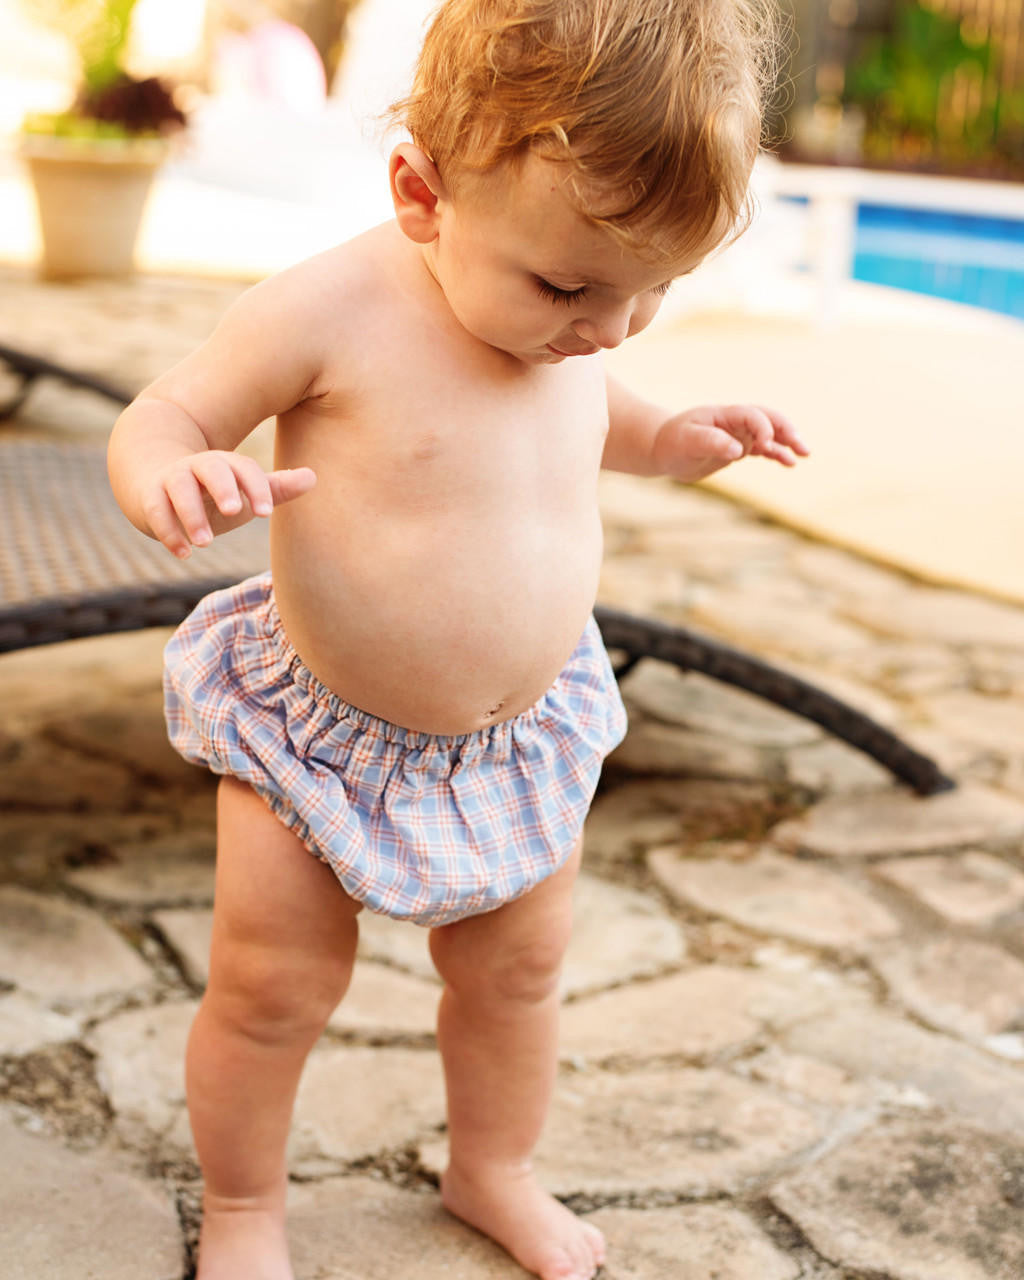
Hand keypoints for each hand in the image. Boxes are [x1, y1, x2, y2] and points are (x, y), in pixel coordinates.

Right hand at [141, 450, 316, 558]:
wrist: (156, 480)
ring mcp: (171, 480)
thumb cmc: (212, 492)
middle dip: (222, 488)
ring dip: (191, 515)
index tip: (266, 512)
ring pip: (179, 489)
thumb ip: (275, 488)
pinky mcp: (149, 497)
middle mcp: (198, 467)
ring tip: (205, 543)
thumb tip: (313, 477)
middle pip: (210, 468)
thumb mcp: (243, 492)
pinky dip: (168, 532)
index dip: (256, 488)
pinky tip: (184, 554)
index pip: (244, 469)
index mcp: (226, 464)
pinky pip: (156, 510)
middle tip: (234, 512)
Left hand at [653, 404, 808, 482]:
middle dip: (786, 430)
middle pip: (768, 419)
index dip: (763, 427)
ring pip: (770, 434)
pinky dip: (777, 453)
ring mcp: (739, 434)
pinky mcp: (739, 448)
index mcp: (723, 414)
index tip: (766, 445)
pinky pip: (763, 448)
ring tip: (804, 454)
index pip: (752, 415)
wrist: (664, 449)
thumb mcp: (686, 442)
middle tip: (801, 446)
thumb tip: (736, 449)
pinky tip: (790, 463)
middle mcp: (735, 422)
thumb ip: (710, 441)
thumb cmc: (672, 443)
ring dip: (787, 441)